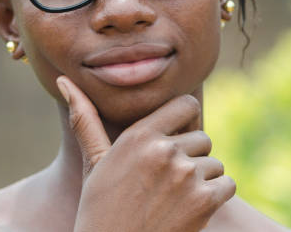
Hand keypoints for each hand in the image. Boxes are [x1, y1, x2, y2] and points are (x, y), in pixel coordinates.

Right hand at [56, 76, 235, 231]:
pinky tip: (191, 210)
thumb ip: (85, 120)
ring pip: (215, 164)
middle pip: (203, 138)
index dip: (186, 122)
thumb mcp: (94, 163)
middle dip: (192, 157)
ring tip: (175, 199)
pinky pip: (228, 185)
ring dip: (203, 180)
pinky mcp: (204, 201)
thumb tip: (62, 79)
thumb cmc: (101, 209)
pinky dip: (217, 197)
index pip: (187, 104)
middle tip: (168, 182)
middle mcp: (164, 150)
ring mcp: (185, 175)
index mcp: (139, 136)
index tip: (177, 140)